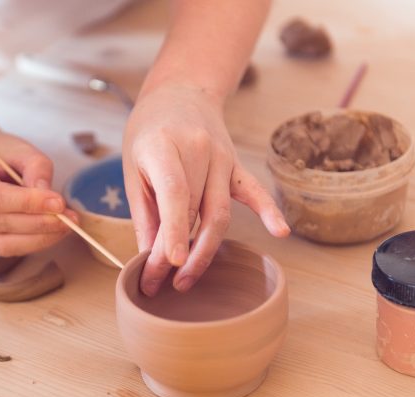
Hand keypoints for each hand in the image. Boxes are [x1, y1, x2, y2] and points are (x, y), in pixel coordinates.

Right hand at [0, 131, 77, 255]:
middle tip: (70, 218)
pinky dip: (32, 243)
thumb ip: (37, 170)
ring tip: (66, 226)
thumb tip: (53, 202)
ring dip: (39, 238)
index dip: (27, 204)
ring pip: (2, 243)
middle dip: (39, 223)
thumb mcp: (19, 148)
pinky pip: (5, 248)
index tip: (58, 203)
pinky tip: (52, 233)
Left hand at [122, 83, 289, 295]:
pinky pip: (254, 191)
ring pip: (220, 212)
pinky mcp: (236, 165)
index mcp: (164, 146)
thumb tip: (148, 257)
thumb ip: (144, 212)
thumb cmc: (149, 132)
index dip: (173, 230)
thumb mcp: (134, 167)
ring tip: (187, 280)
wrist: (180, 93)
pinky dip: (268, 211)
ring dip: (206, 250)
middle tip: (164, 285)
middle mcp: (199, 150)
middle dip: (180, 254)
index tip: (170, 264)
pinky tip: (280, 232)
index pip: (175, 193)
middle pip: (196, 212)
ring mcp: (223, 157)